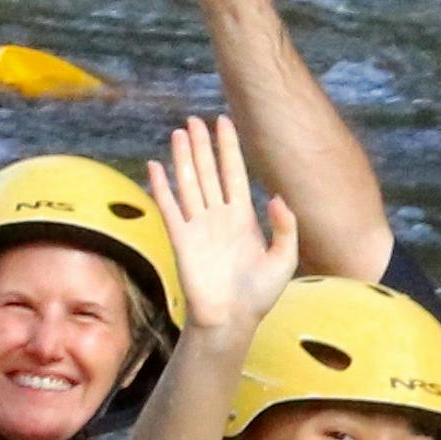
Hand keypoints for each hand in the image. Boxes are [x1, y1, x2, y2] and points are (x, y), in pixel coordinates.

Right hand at [151, 108, 295, 334]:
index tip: (224, 122)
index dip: (229, 147)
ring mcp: (198, 227)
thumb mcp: (284, 258)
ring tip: (179, 132)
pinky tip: (155, 167)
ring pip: (190, 183)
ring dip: (183, 158)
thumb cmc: (260, 294)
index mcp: (243, 218)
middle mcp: (218, 217)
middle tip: (195, 120)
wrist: (232, 319)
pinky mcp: (182, 241)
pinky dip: (161, 187)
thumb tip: (276, 197)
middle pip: (209, 172)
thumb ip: (285, 227)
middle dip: (202, 145)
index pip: (234, 173)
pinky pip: (170, 208)